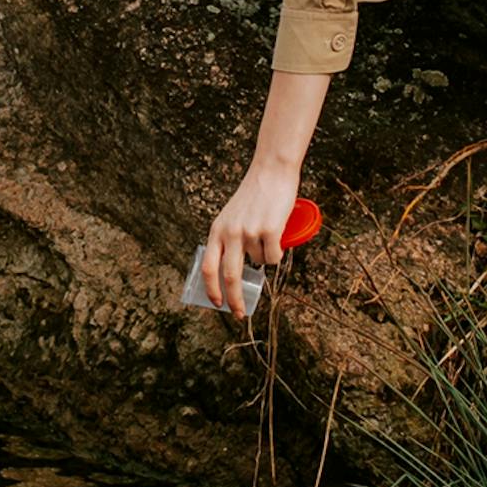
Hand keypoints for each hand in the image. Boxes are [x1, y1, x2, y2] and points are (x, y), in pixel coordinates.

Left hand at [189, 159, 302, 322]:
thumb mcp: (231, 217)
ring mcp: (249, 232)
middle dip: (234, 299)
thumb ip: (228, 240)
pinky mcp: (269, 230)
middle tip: (239, 314)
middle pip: (229, 276)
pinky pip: (273, 257)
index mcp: (217, 230)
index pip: (208, 267)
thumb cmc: (254, 195)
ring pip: (259, 262)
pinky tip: (277, 234)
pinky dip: (277, 252)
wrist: (271, 172)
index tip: (217, 304)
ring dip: (266, 256)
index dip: (211, 290)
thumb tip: (234, 273)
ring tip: (268, 234)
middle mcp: (230, 233)